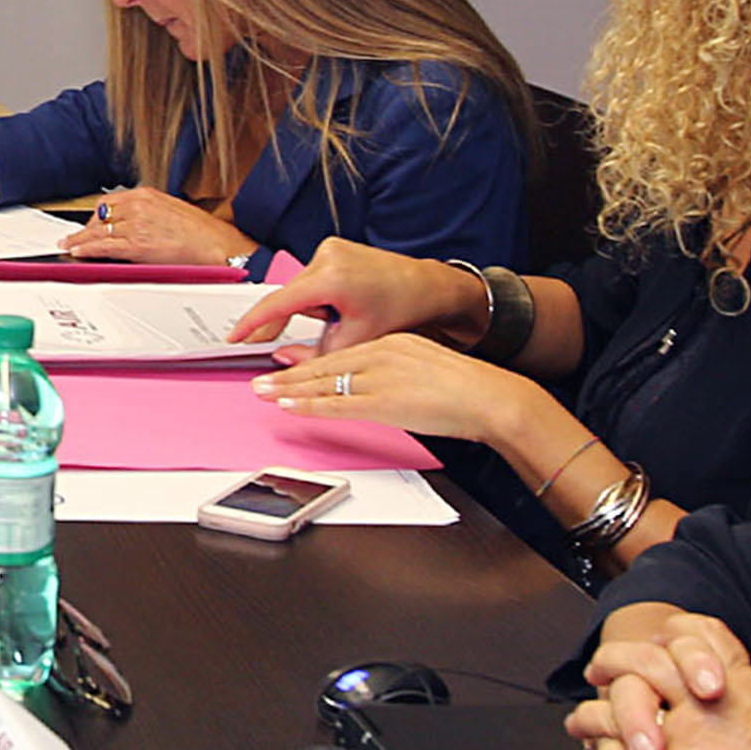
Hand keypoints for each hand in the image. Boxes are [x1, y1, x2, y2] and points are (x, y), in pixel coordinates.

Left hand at [62, 186, 253, 265]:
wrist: (218, 246)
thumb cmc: (203, 233)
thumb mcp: (172, 212)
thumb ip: (150, 214)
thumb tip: (134, 223)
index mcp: (147, 195)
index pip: (110, 202)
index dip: (96, 215)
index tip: (91, 223)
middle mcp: (138, 206)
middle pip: (100, 216)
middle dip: (86, 228)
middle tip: (75, 237)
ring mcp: (136, 225)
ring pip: (98, 231)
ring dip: (81, 239)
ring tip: (70, 246)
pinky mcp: (137, 245)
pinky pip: (104, 246)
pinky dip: (87, 249)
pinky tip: (78, 252)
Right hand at [230, 238, 488, 349]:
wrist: (429, 286)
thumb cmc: (401, 310)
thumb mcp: (355, 341)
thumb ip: (314, 354)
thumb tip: (281, 359)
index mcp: (330, 278)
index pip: (278, 304)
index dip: (252, 324)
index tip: (234, 337)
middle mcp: (327, 256)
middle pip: (289, 297)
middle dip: (288, 322)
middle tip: (265, 344)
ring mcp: (331, 248)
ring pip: (302, 290)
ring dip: (311, 309)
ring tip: (343, 318)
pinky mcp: (336, 248)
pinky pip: (314, 279)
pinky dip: (320, 297)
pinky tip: (343, 305)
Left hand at [251, 332, 540, 442]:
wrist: (489, 396)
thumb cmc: (466, 390)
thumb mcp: (426, 369)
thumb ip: (398, 375)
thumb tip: (382, 391)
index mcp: (393, 343)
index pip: (342, 353)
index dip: (310, 361)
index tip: (288, 364)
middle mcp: (381, 354)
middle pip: (325, 365)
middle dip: (289, 374)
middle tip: (260, 378)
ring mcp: (380, 377)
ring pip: (324, 383)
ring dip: (289, 389)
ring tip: (262, 392)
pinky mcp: (382, 402)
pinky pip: (336, 404)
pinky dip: (308, 405)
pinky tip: (288, 406)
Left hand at [566, 611, 750, 749]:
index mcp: (737, 682)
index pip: (696, 634)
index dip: (671, 633)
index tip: (657, 637)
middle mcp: (703, 700)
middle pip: (642, 662)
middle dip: (613, 663)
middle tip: (597, 670)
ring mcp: (682, 735)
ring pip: (619, 715)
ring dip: (592, 721)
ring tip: (579, 726)